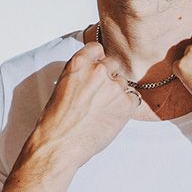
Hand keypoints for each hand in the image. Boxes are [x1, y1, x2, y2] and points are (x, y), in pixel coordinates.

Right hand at [37, 41, 141, 166]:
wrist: (60, 143)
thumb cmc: (57, 120)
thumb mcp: (64, 86)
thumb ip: (81, 75)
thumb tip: (93, 75)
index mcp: (79, 63)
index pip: (98, 49)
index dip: (99, 60)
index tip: (97, 69)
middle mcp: (99, 71)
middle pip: (113, 65)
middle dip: (108, 78)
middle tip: (100, 96)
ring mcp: (114, 87)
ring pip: (123, 84)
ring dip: (117, 94)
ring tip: (103, 111)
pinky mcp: (126, 104)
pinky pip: (134, 99)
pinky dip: (126, 107)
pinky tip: (112, 117)